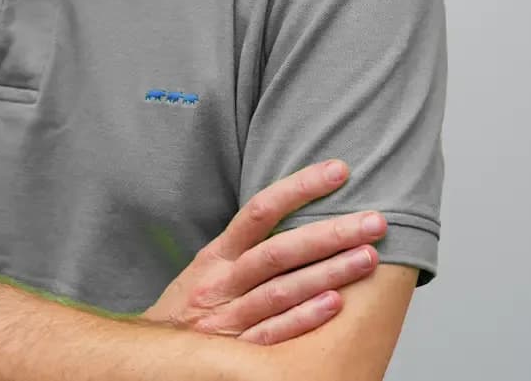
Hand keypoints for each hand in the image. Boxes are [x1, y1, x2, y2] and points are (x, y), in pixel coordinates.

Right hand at [142, 159, 385, 344]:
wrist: (157, 360)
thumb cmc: (192, 308)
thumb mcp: (209, 268)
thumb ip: (245, 246)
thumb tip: (294, 213)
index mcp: (217, 256)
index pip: (261, 210)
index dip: (300, 188)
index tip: (338, 171)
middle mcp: (223, 282)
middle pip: (279, 250)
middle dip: (330, 233)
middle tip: (374, 220)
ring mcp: (229, 318)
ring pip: (282, 290)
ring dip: (329, 273)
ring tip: (369, 257)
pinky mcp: (239, 352)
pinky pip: (274, 334)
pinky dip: (304, 318)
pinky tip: (335, 305)